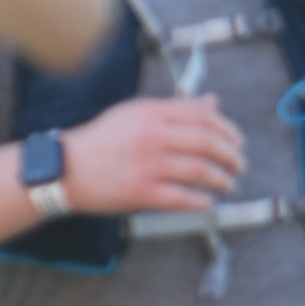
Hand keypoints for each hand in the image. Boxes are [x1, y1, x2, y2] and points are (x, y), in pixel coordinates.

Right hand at [58, 97, 244, 215]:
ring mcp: (148, 166)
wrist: (65, 169)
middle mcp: (153, 136)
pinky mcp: (141, 192)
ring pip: (200, 171)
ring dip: (222, 179)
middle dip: (231, 156)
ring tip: (229, 184)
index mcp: (152, 113)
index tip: (237, 141)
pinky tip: (208, 201)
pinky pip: (182, 198)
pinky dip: (201, 201)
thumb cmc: (100, 141)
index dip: (228, 129)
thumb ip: (176, 108)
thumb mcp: (136, 113)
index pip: (204, 116)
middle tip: (239, 165)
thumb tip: (213, 103)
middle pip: (208, 143)